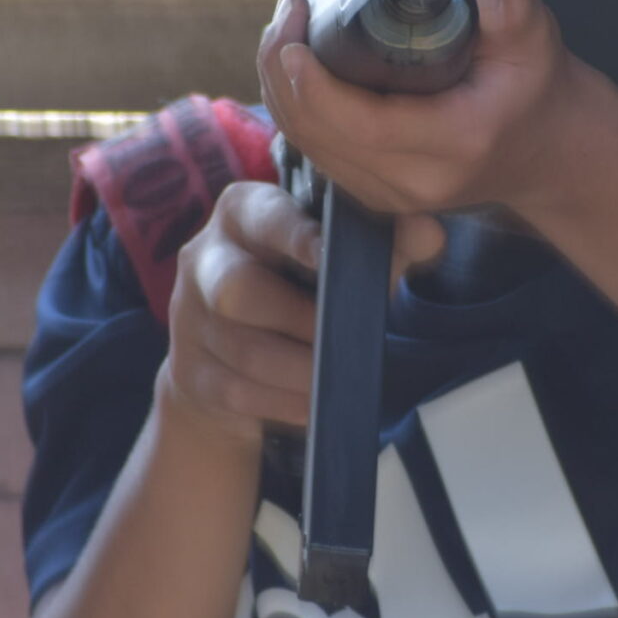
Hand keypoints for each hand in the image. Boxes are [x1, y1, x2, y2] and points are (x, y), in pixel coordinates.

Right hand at [158, 180, 444, 449]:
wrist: (230, 355)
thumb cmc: (298, 291)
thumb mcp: (340, 261)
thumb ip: (386, 245)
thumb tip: (429, 231)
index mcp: (242, 213)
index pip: (263, 216)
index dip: (295, 237)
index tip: (328, 255)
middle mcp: (204, 257)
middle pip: (237, 289)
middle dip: (298, 320)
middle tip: (341, 338)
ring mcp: (188, 318)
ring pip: (244, 350)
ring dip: (298, 370)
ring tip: (335, 377)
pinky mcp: (190, 371)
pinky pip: (237, 391)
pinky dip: (283, 402)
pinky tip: (312, 404)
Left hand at [256, 0, 617, 224]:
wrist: (549, 151)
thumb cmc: (535, 89)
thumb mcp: (534, 35)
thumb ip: (503, 4)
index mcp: (456, 141)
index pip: (365, 124)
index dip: (316, 85)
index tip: (293, 39)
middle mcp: (418, 180)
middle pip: (322, 136)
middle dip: (284, 74)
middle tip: (285, 15)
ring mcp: (394, 195)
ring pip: (311, 147)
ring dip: (282, 90)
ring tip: (283, 30)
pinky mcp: (376, 193)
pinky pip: (318, 153)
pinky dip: (296, 110)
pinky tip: (292, 68)